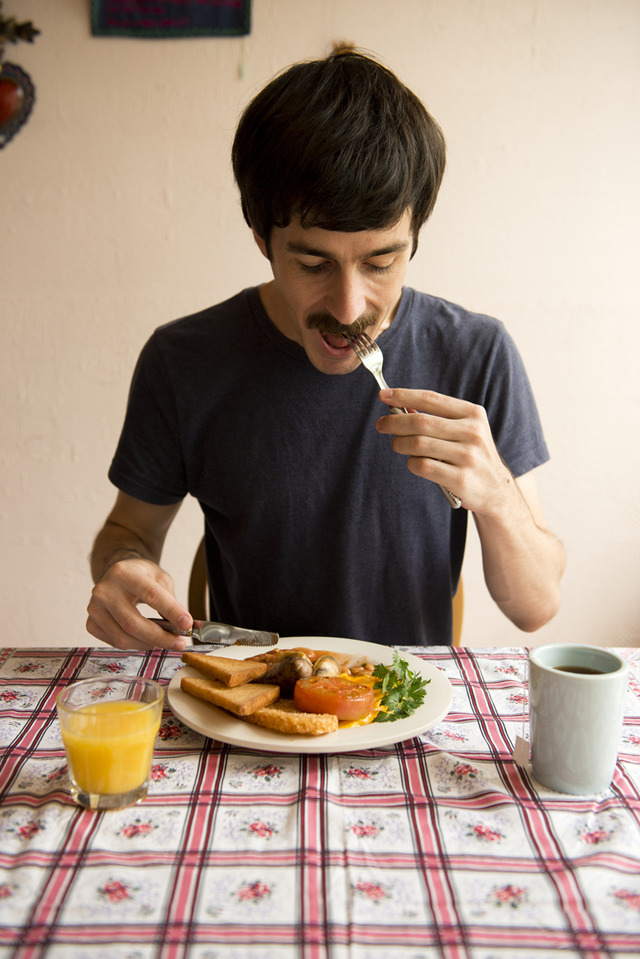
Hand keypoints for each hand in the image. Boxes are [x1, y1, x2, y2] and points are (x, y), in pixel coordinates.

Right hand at [86, 557, 192, 650]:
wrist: (117, 573)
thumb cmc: (140, 576)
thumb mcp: (160, 578)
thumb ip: (172, 600)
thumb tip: (185, 625)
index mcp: (124, 574)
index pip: (151, 595)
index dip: (171, 611)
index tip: (187, 624)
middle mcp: (105, 591)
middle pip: (133, 623)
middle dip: (160, 637)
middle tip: (179, 643)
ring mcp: (94, 608)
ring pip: (123, 638)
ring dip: (148, 644)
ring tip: (165, 642)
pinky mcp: (91, 623)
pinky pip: (114, 642)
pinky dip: (134, 645)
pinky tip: (146, 640)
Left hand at [376, 387, 513, 513]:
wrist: (496, 490)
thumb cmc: (471, 455)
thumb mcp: (464, 430)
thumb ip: (437, 418)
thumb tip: (401, 406)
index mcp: (472, 414)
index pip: (431, 398)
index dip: (404, 395)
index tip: (384, 395)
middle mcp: (472, 432)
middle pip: (420, 422)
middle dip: (394, 422)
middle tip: (381, 425)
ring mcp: (468, 456)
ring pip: (418, 444)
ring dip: (399, 444)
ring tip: (397, 445)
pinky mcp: (461, 479)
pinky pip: (423, 466)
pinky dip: (411, 463)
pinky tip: (414, 463)